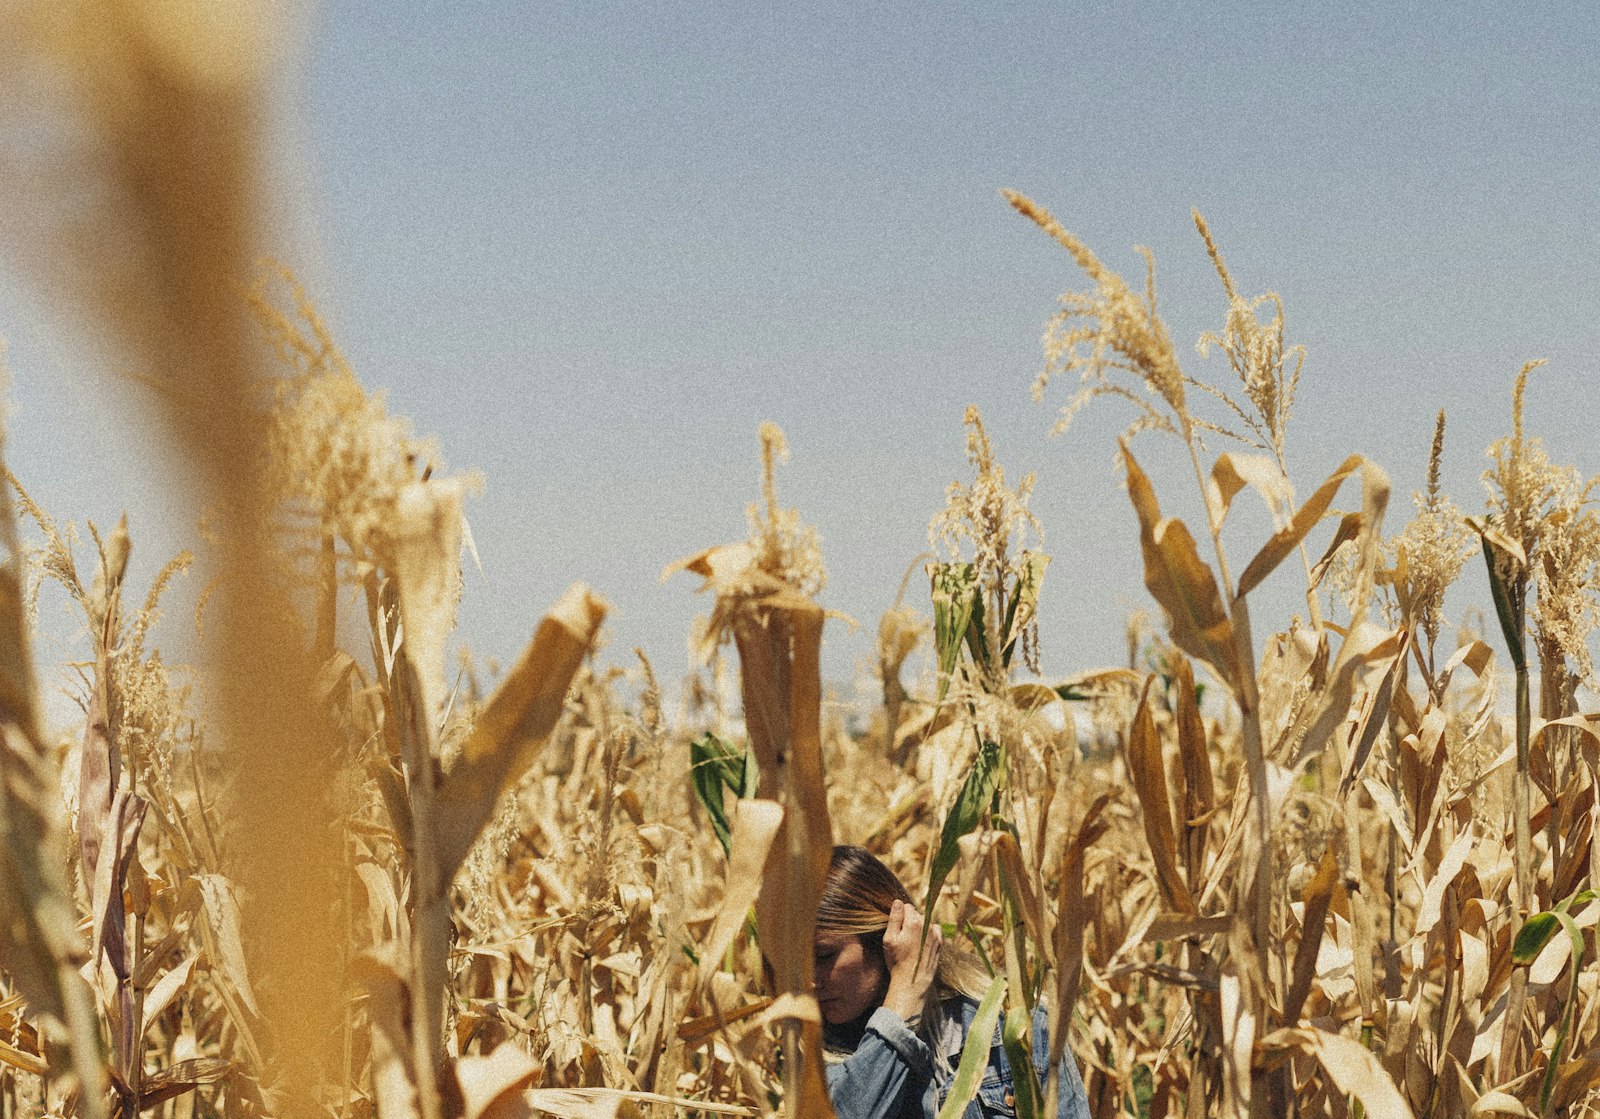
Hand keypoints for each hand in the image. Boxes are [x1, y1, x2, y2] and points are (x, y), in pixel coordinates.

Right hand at [881, 899, 939, 1023]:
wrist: (913, 981)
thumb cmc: (897, 961)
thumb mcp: (889, 939)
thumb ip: (894, 918)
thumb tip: (898, 902)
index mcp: (913, 922)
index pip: (905, 906)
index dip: (899, 915)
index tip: (896, 927)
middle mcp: (927, 925)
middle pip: (916, 913)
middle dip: (909, 920)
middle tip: (902, 937)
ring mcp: (935, 934)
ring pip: (925, 921)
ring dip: (918, 927)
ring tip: (911, 942)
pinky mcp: (940, 942)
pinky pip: (934, 929)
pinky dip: (928, 933)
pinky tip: (921, 944)